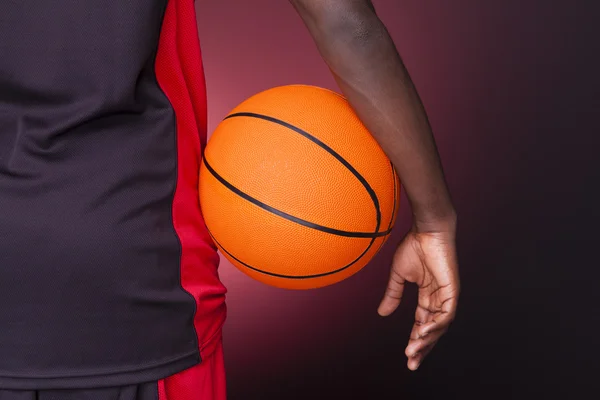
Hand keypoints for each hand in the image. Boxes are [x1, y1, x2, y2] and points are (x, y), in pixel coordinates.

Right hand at [377, 220, 459, 370]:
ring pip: (440, 326)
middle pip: (432, 330)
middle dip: (422, 348)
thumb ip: (392, 295)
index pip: (422, 323)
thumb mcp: (398, 276)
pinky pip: (446, 315)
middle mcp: (439, 299)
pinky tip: (422, 333)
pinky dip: (435, 326)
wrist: (426, 230)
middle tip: (412, 364)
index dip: (415, 340)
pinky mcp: (453, 291)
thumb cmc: (414, 247)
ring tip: (414, 351)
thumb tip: (382, 314)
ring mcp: (447, 296)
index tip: (407, 357)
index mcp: (427, 296)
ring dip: (427, 340)